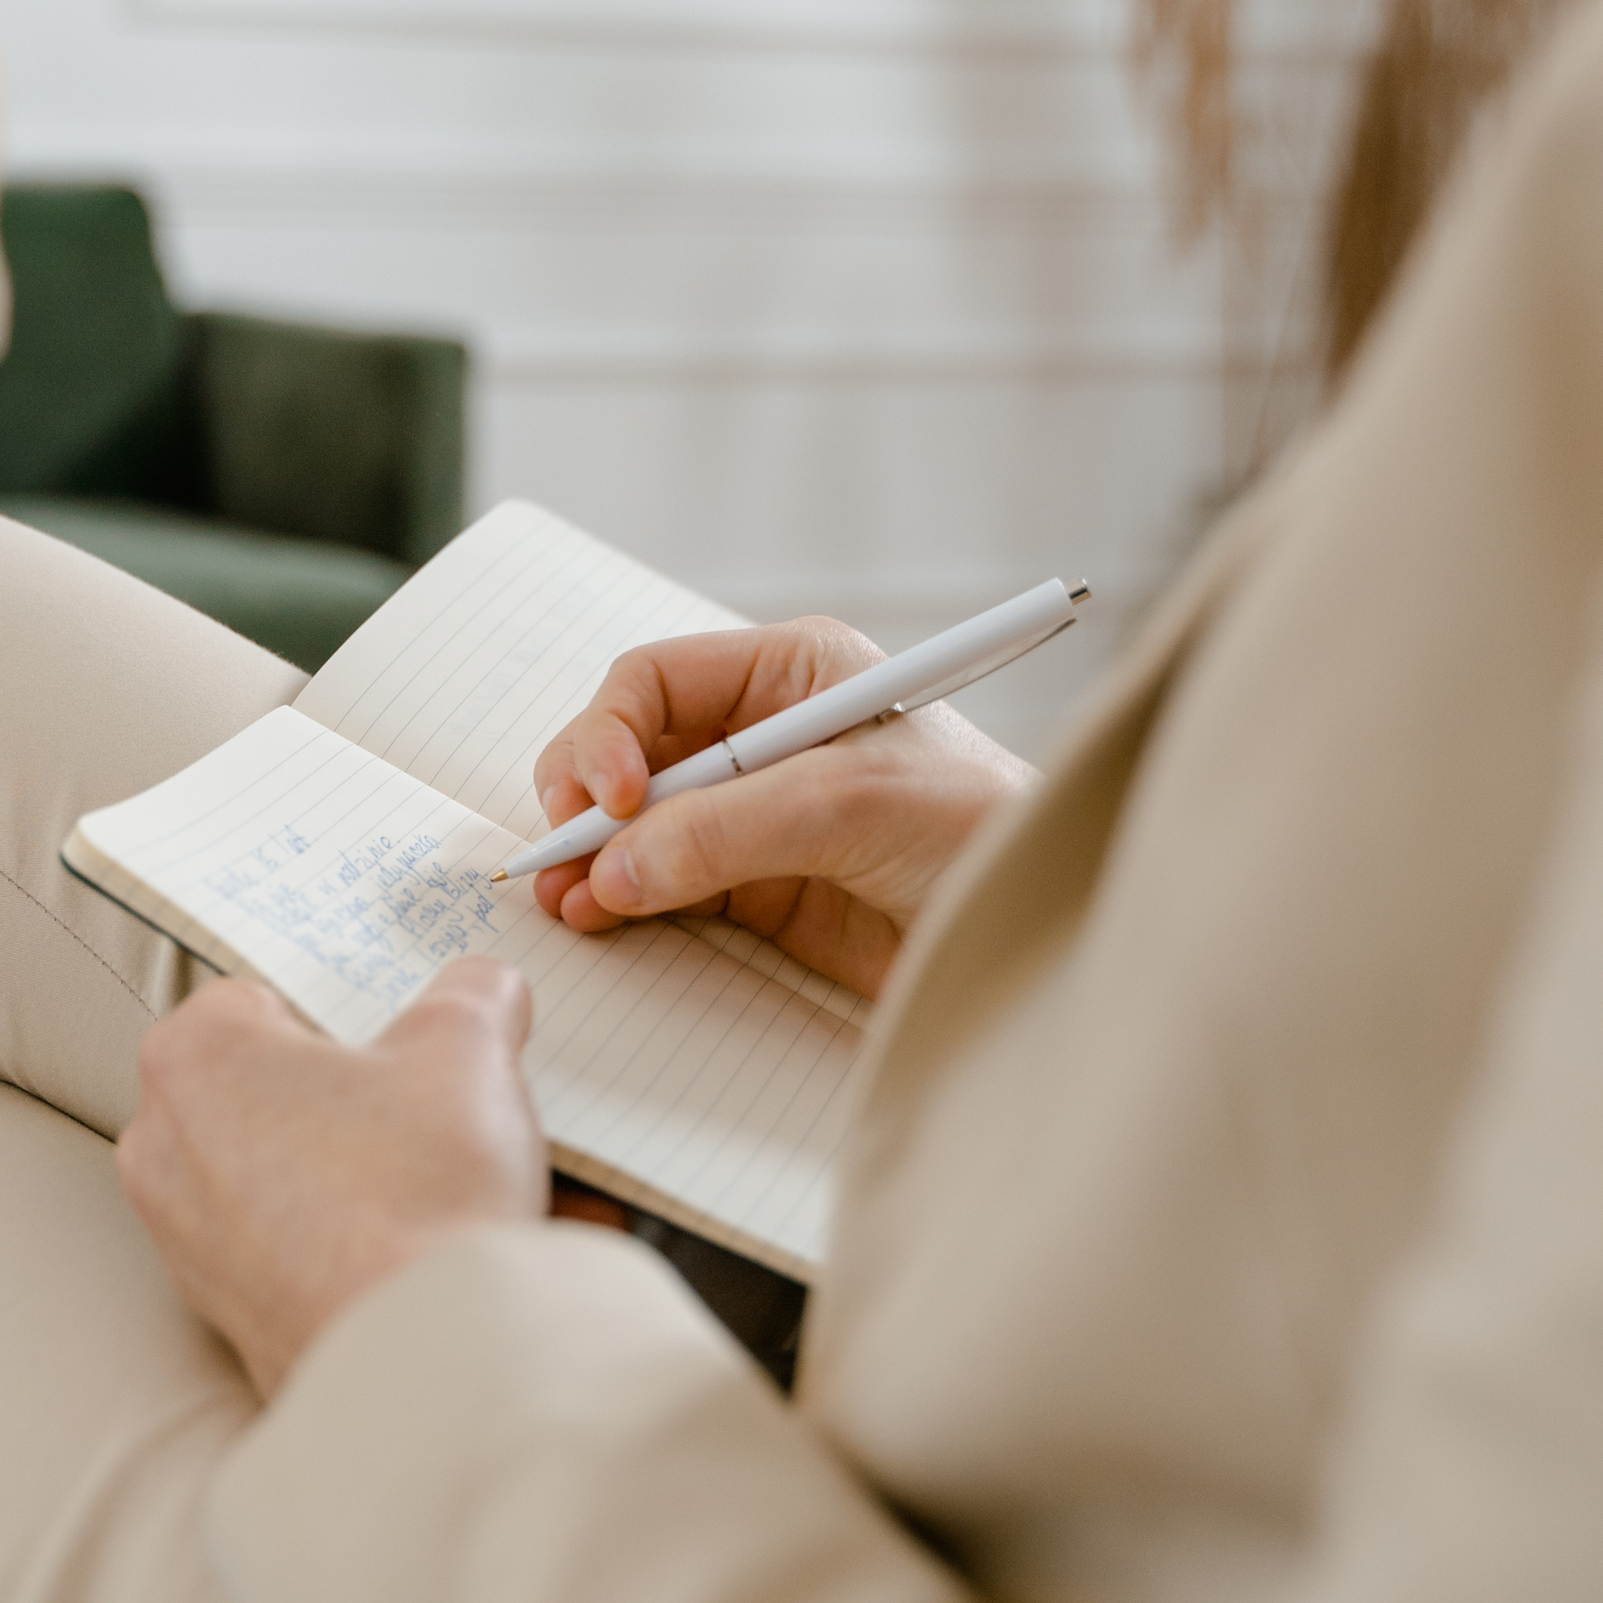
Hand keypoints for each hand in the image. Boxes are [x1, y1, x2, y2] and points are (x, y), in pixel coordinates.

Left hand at [116, 959, 547, 1396]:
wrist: (428, 1356)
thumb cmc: (418, 1190)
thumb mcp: (469, 1047)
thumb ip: (471, 994)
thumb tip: (482, 991)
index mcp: (194, 1057)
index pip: (261, 995)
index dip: (343, 1008)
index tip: (398, 1031)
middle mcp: (162, 1149)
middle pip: (266, 1087)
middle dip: (341, 1091)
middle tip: (425, 1100)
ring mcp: (185, 1245)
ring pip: (278, 1172)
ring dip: (344, 1168)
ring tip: (432, 1179)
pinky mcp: (226, 1319)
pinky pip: (288, 1252)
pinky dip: (342, 1243)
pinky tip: (412, 1245)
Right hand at [532, 619, 1037, 998]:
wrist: (1039, 930)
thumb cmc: (978, 829)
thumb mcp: (849, 806)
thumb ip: (726, 832)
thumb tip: (615, 869)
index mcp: (790, 673)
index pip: (656, 681)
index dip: (611, 733)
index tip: (607, 799)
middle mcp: (761, 734)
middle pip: (628, 749)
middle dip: (587, 797)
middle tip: (563, 853)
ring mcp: (753, 813)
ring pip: (635, 823)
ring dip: (591, 856)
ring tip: (566, 900)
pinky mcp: (757, 888)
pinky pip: (662, 882)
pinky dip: (621, 898)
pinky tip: (597, 917)